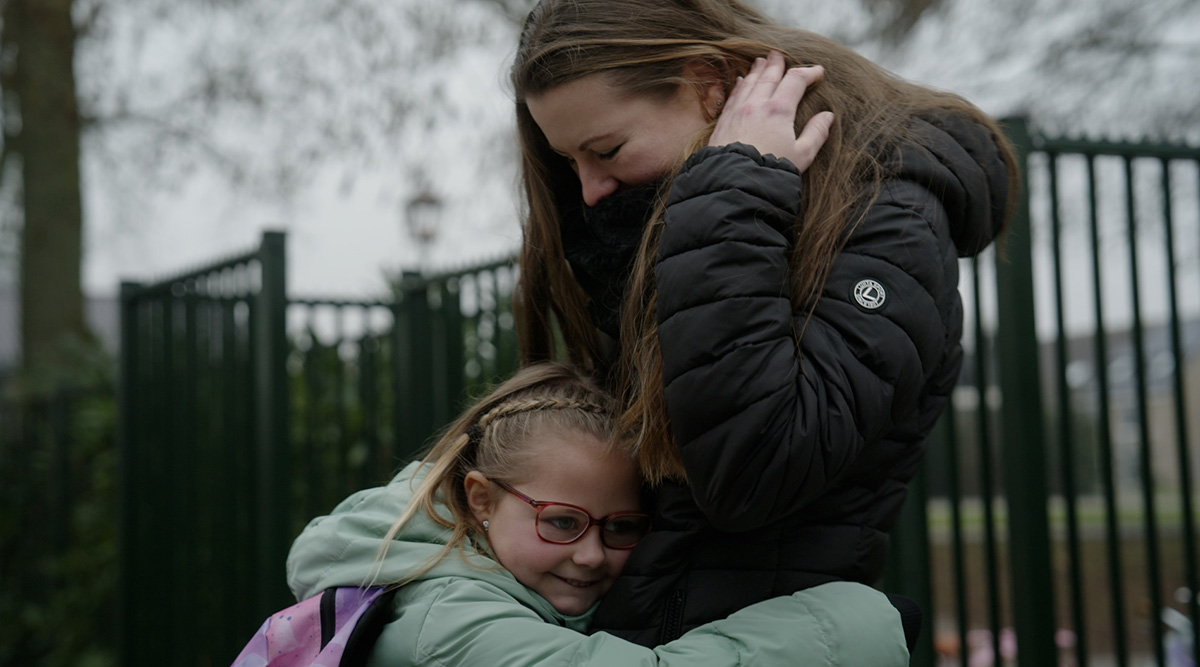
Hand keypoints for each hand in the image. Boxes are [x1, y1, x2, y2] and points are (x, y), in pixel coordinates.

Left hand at [708, 51, 832, 171]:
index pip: (795, 81)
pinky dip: (740, 85)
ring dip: (758, 70)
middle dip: (777, 64)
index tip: (818, 72)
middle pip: (769, 76)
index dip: (808, 73)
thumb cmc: (770, 172)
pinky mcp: (724, 121)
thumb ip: (816, 133)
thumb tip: (827, 116)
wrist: (734, 183)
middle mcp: (757, 105)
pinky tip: (741, 81)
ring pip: (749, 83)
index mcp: (779, 110)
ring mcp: (738, 111)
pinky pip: (733, 95)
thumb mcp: (802, 155)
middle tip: (780, 55)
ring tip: (762, 61)